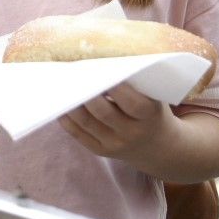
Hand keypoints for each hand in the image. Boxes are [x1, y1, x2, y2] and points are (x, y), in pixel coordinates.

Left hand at [58, 84, 177, 166]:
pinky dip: (66, 119)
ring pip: (87, 123)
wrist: (159, 147)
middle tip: (73, 76)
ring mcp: (115, 145)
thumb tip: (98, 66)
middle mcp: (132, 133)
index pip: (132, 103)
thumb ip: (133, 84)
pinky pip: (78, 135)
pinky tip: (59, 105)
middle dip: (87, 94)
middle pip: (104, 113)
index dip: (115, 89)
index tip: (99, 72)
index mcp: (150, 116)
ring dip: (71, 104)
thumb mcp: (153, 97)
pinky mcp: (100, 151)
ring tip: (62, 87)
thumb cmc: (151, 111)